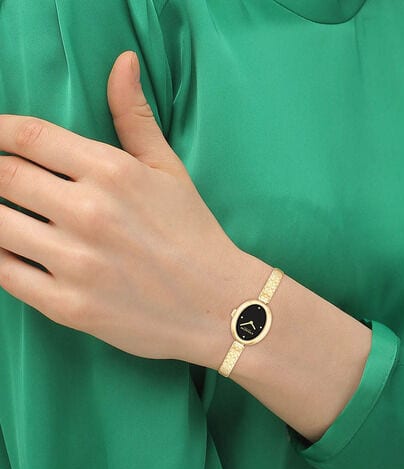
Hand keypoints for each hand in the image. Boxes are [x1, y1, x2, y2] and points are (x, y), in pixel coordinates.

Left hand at [0, 51, 251, 362]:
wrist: (218, 303)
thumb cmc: (195, 234)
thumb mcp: (170, 171)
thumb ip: (135, 117)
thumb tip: (121, 62)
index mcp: (113, 172)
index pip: (29, 137)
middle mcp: (88, 212)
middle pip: (3, 175)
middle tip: (5, 179)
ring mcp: (75, 262)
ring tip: (11, 212)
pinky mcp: (68, 306)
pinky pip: (4, 273)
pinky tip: (12, 248)